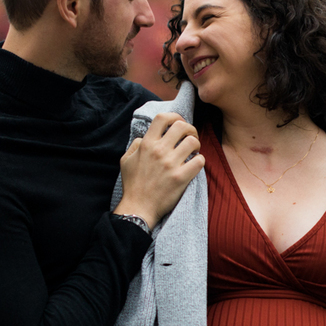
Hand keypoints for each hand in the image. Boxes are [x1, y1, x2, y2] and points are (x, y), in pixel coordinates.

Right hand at [115, 112, 204, 227]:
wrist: (138, 208)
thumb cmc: (132, 185)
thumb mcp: (126, 160)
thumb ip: (136, 144)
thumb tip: (146, 136)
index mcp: (146, 144)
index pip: (163, 118)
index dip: (175, 116)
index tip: (178, 124)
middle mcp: (159, 151)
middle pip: (182, 126)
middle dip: (190, 129)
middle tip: (190, 138)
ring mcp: (170, 164)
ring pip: (193, 142)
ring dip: (196, 145)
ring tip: (193, 152)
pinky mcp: (181, 178)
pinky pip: (199, 161)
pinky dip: (200, 161)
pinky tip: (194, 165)